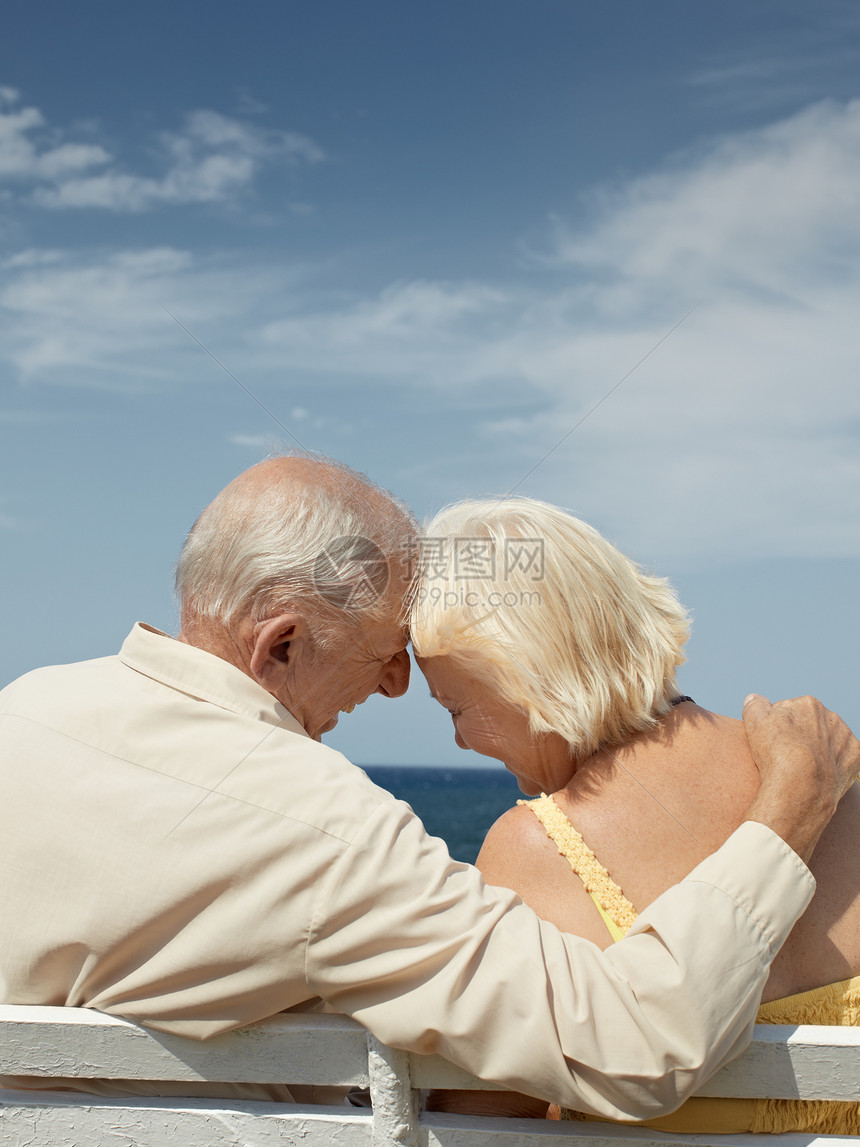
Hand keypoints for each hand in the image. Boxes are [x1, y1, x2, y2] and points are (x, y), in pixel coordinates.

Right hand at [742, 694, 859, 862]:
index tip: (772, 743)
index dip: (776, 728)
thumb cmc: (775, 754)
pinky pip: (842, 757)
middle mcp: (831, 716)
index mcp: (808, 703)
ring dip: (817, 748)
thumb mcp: (754, 723)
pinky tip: (819, 772)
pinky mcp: (855, 758)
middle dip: (799, 736)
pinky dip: (832, 763)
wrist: (801, 788)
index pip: (788, 712)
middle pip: (809, 725)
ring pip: (827, 740)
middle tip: (785, 756)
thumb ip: (755, 706)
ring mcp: (845, 737)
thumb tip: (755, 698)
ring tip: (802, 766)